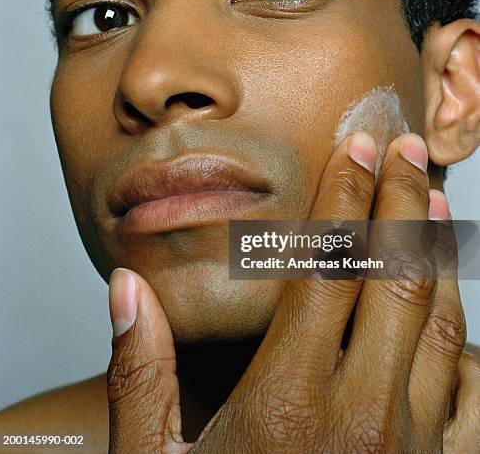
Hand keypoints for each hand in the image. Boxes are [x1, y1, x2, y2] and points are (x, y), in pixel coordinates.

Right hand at [106, 132, 479, 452]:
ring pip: (440, 328)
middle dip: (399, 203)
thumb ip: (140, 374)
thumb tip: (125, 287)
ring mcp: (409, 452)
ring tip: (434, 200)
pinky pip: (472, 396)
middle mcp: (360, 418)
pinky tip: (463, 310)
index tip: (353, 146)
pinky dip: (470, 342)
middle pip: (392, 280)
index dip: (343, 198)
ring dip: (438, 257)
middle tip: (403, 149)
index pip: (326, 267)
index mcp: (286, 403)